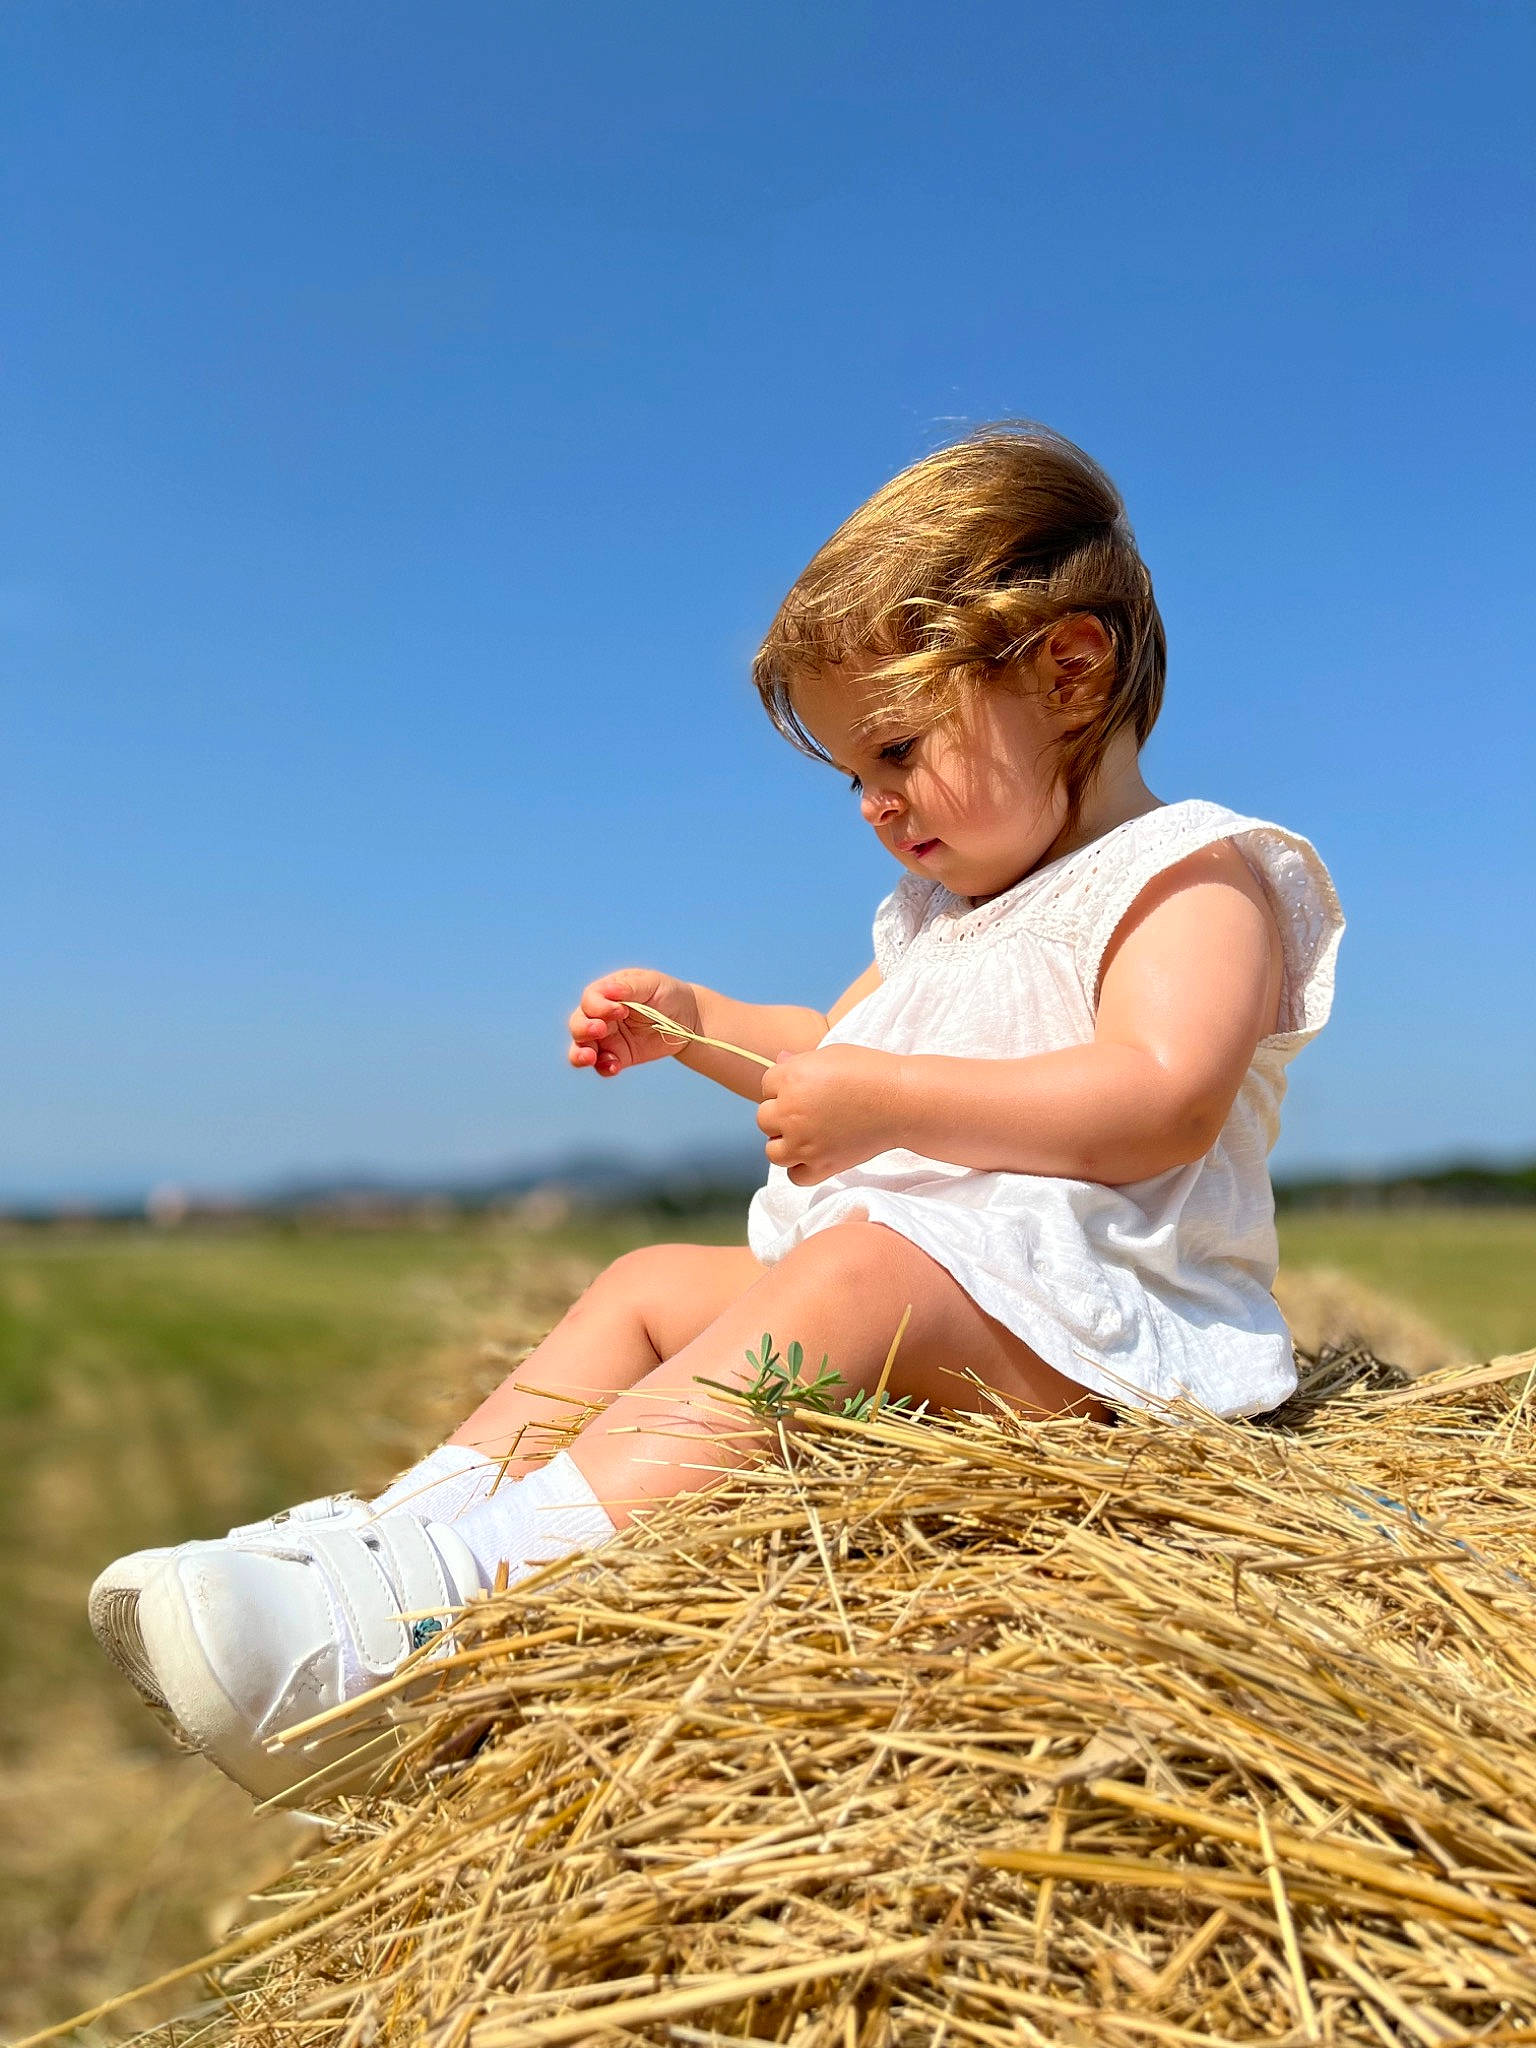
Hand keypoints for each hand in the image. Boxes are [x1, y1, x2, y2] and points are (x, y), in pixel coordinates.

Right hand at [568, 969, 702, 1077]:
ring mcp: (608, 1038)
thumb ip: (629, 987)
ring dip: (580, 1053)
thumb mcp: (651, 984)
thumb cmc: (668, 994)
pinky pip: (603, 1066)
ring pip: (582, 1048)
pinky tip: (614, 1067)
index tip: (621, 1010)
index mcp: (607, 994)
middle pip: (578, 1023)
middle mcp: (601, 1016)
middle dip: (583, 1029)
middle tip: (601, 1030)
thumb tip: (608, 990)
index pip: (590, 1000)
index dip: (598, 1006)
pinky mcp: (619, 1057)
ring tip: (590, 1057)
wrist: (688, 1019)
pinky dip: (604, 1068)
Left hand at [756, 1044, 900, 1184]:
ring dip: (785, 1143)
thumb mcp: (831, 1055)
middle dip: (782, 1114)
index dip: (784, 1086)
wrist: (902, 1101)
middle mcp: (792, 1112)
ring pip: (773, 1150)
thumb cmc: (871, 1071)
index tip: (807, 1088)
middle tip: (809, 1111)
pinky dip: (801, 1169)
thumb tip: (779, 1062)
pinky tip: (815, 1155)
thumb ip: (800, 1062)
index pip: (766, 1085)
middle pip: (764, 1118)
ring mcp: (805, 1142)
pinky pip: (794, 1176)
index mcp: (791, 1079)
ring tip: (806, 1135)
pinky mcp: (822, 1165)